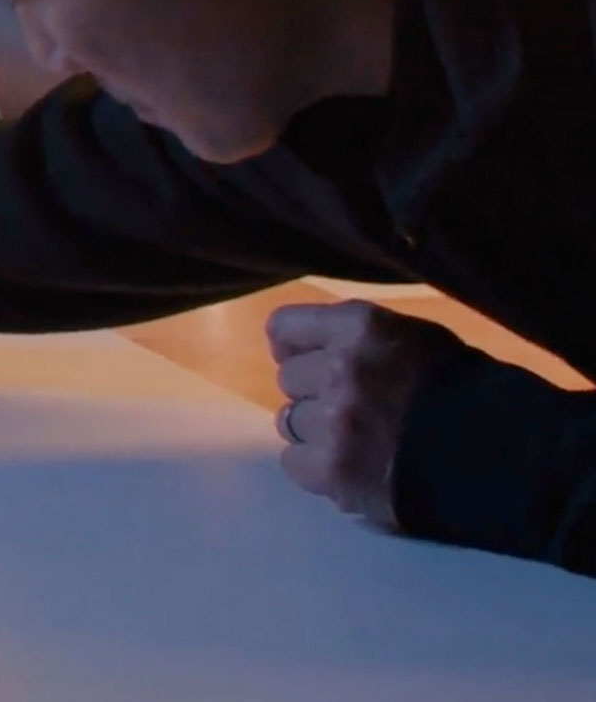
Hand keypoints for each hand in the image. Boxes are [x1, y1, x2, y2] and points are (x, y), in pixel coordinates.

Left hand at [267, 299, 466, 527]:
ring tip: (361, 443)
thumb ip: (358, 341)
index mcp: (360, 326)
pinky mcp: (335, 471)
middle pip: (289, 381)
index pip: (283, 329)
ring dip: (317, 434)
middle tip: (358, 412)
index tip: (309, 364)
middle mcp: (339, 367)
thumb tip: (306, 352)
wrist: (514, 458)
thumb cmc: (469, 391)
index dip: (294, 350)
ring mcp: (334, 421)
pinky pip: (294, 464)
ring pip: (289, 423)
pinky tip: (353, 470)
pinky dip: (317, 469)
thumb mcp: (417, 341)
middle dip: (315, 395)